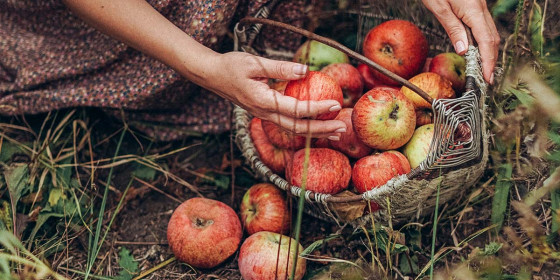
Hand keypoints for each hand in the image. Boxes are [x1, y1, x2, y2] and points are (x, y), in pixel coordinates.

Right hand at [204, 52, 345, 138]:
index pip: (296, 110)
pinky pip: (288, 124)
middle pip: (297, 128)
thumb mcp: (255, 63)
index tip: (336, 104)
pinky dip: (305, 127)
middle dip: (322, 130)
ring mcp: (264, 116)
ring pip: (293, 129)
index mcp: (263, 102)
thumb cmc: (232, 66)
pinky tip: (318, 125)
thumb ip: (280, 68)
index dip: (317, 109)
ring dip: (316, 132)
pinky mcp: (265, 113)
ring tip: (336, 132)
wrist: (212, 76)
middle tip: (343, 128)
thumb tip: (305, 70)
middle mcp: (264, 113)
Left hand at [422, 0, 499, 83]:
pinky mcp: (474, 5)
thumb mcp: (439, 7)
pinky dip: (482, 41)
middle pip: (492, 38)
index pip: (486, 41)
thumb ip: (452, 27)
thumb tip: (463, 50)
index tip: (487, 78)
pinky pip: (483, 26)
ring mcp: (479, 6)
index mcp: (473, 10)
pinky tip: (476, 51)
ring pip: (489, 32)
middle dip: (491, 60)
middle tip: (486, 79)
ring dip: (488, 51)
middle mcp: (481, 8)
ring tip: (483, 69)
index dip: (489, 61)